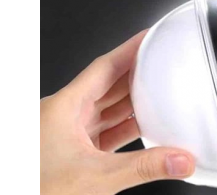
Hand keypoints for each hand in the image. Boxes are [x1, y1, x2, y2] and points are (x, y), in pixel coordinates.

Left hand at [40, 31, 194, 194]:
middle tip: (162, 61)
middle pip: (108, 83)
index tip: (149, 36)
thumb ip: (143, 168)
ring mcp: (68, 132)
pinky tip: (144, 126)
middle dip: (136, 72)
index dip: (130, 49)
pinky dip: (125, 126)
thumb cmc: (37, 189)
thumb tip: (179, 160)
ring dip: (133, 101)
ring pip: (107, 106)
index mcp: (65, 106)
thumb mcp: (96, 178)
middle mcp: (65, 114)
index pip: (105, 66)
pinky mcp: (73, 150)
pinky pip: (104, 128)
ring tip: (160, 91)